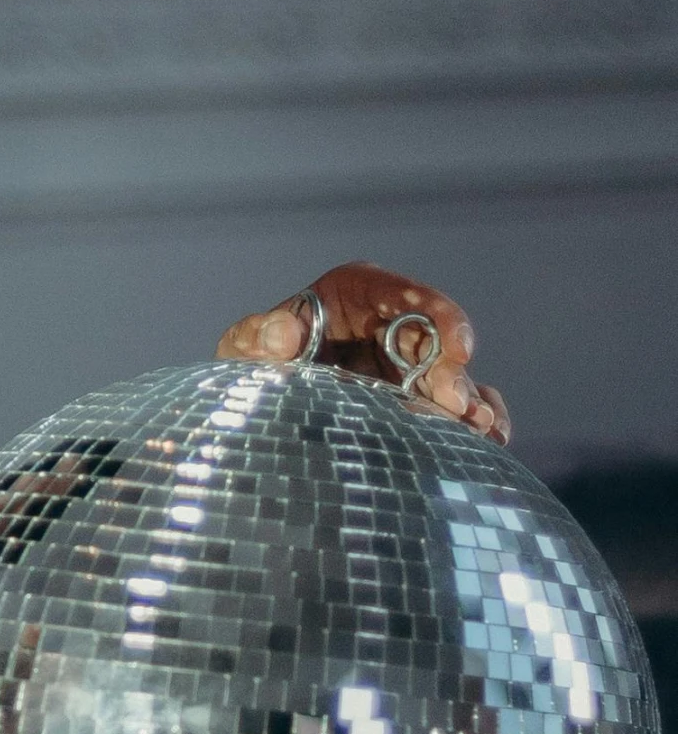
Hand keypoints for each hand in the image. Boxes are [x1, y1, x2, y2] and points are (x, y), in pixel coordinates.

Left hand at [215, 260, 510, 442]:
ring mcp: (407, 363)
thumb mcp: (245, 345)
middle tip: (459, 408)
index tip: (459, 350)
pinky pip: (457, 405)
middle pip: (437, 341)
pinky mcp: (416, 399)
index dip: (440, 317)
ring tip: (481, 429)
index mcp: (356, 292)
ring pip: (453, 376)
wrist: (254, 404)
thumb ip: (259, 335)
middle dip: (453, 373)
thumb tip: (285, 331)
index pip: (407, 295)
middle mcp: (391, 322)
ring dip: (470, 401)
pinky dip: (476, 419)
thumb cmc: (252, 360)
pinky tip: (488, 441)